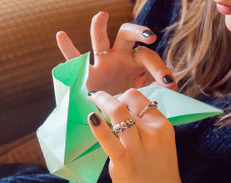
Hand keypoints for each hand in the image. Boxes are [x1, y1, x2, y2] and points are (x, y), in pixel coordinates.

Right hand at [56, 11, 176, 94]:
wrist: (114, 119)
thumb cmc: (132, 105)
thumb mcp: (146, 98)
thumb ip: (157, 89)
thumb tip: (170, 85)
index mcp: (138, 64)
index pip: (149, 57)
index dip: (160, 68)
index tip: (169, 83)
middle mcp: (121, 58)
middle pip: (128, 37)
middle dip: (139, 33)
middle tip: (150, 37)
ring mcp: (103, 64)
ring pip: (100, 41)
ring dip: (99, 28)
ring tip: (101, 15)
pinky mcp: (87, 74)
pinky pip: (75, 60)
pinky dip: (67, 49)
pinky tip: (61, 35)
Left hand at [87, 89, 187, 182]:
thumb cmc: (158, 177)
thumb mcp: (159, 147)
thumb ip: (144, 131)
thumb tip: (119, 116)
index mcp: (164, 126)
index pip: (140, 98)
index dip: (123, 96)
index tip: (113, 102)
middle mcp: (154, 132)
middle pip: (128, 100)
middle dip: (110, 98)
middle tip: (98, 102)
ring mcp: (140, 147)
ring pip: (118, 111)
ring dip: (102, 103)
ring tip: (92, 105)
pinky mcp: (124, 162)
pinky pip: (108, 139)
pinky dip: (98, 127)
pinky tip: (91, 118)